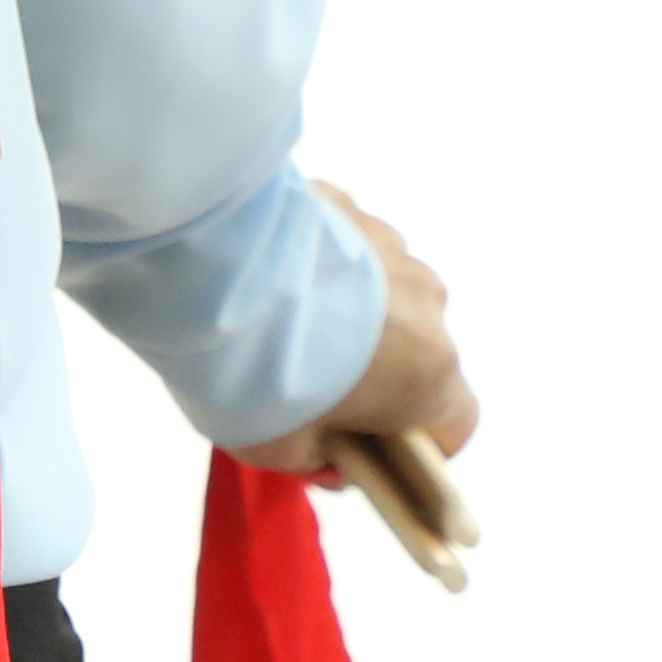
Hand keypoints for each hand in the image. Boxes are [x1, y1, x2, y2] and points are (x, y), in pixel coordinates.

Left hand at [238, 183, 474, 475]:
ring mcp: (388, 243)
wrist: (206, 268)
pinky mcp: (344, 202)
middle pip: (417, 352)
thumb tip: (333, 455)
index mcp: (429, 372)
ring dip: (348, 312)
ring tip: (281, 324)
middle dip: (374, 372)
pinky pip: (346, 244)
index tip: (367, 448)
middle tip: (307, 384)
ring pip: (382, 292)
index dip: (415, 444)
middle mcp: (426, 303)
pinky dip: (320, 264)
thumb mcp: (282, 451)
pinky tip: (269, 276)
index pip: (455, 423)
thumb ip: (321, 459)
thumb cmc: (252, 374)